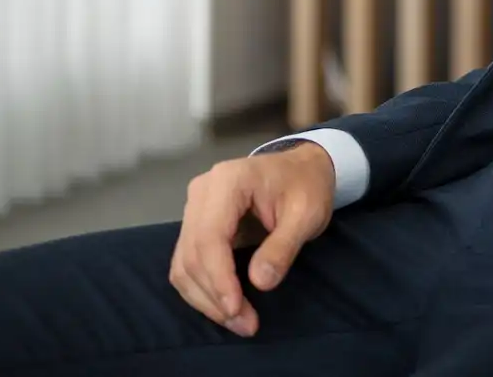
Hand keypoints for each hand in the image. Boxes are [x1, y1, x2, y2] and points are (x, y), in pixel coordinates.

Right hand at [168, 141, 335, 336]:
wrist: (303, 168)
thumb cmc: (308, 186)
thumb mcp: (307, 213)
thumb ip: (283, 246)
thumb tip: (260, 282)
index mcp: (228, 181)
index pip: (209, 237)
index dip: (219, 278)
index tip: (236, 309)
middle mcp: (201, 192)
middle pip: (192, 254)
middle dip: (214, 295)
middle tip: (244, 324)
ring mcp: (194, 208)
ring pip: (184, 264)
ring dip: (206, 298)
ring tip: (238, 321)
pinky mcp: (195, 224)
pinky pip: (188, 262)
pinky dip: (203, 288)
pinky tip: (226, 306)